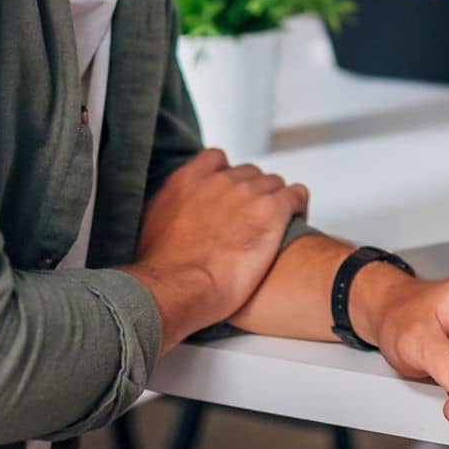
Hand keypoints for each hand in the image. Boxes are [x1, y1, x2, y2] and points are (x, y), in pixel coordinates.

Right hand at [123, 149, 309, 351]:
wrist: (176, 289)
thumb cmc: (162, 271)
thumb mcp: (150, 226)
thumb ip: (166, 207)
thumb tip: (171, 213)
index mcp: (187, 180)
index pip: (216, 159)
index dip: (227, 178)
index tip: (229, 197)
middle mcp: (219, 180)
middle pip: (249, 173)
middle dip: (252, 194)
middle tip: (250, 222)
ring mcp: (247, 192)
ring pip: (274, 184)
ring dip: (274, 202)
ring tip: (273, 228)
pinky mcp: (271, 210)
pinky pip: (297, 195)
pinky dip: (298, 205)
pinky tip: (295, 220)